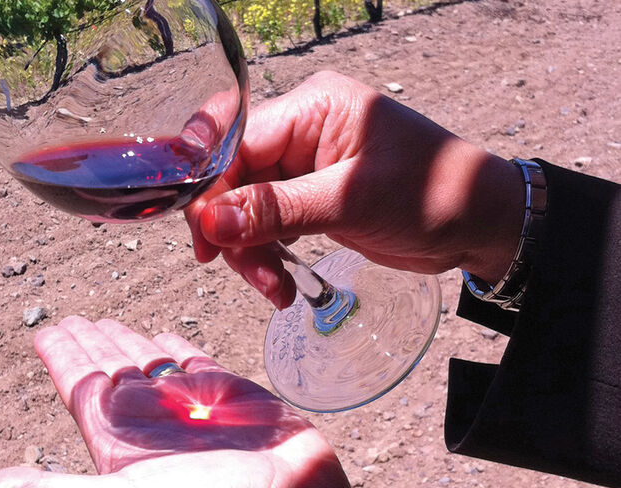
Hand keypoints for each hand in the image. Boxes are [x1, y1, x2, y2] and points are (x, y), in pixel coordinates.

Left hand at [0, 316, 348, 487]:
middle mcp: (151, 422)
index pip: (80, 387)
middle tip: (75, 318)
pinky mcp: (231, 397)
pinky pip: (198, 364)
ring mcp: (191, 409)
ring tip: (111, 321)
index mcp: (118, 440)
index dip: (62, 357)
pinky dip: (180, 348)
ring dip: (130, 342)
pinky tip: (167, 336)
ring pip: (151, 364)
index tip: (45, 330)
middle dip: (92, 342)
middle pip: (111, 370)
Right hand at [186, 71, 524, 308]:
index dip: (210, 187)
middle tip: (247, 272)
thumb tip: (209, 221)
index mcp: (311, 108)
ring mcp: (302, 166)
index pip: (235, 141)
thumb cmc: (433, 194)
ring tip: (275, 289)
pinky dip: (266, 256)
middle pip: (232, 177)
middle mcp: (300, 131)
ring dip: (250, 251)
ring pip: (243, 207)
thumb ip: (278, 209)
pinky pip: (266, 224)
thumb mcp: (353, 201)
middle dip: (231, 229)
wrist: (481, 225)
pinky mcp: (308, 198)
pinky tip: (281, 285)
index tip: (202, 234)